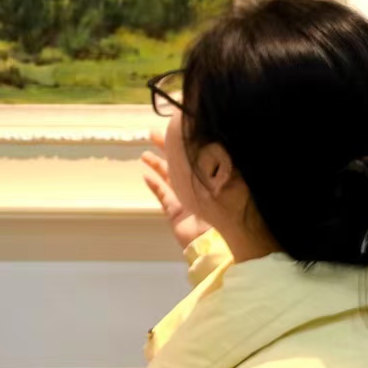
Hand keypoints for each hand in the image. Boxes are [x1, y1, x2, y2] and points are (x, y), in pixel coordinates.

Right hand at [141, 127, 210, 250]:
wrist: (216, 240)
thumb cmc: (223, 208)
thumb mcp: (222, 180)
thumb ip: (217, 163)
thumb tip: (214, 136)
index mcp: (211, 176)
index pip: (196, 154)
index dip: (185, 142)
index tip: (175, 128)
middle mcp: (198, 185)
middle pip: (180, 163)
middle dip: (166, 148)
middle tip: (153, 134)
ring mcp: (185, 198)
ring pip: (168, 177)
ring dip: (156, 165)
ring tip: (144, 154)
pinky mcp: (175, 211)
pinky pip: (162, 195)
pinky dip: (154, 185)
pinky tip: (145, 175)